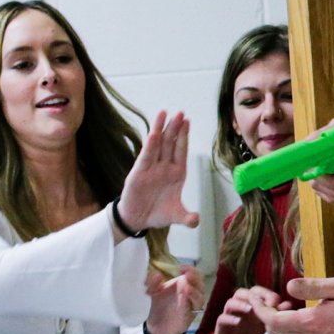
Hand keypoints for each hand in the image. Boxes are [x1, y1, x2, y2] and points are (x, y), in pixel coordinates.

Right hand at [121, 110, 199, 230]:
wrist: (137, 220)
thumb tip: (196, 221)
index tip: (187, 121)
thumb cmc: (157, 214)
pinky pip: (145, 157)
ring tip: (164, 113)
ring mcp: (151, 168)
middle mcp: (164, 167)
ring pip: (157, 145)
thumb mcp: (175, 216)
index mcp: (177, 173)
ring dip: (161, 129)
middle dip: (175, 128)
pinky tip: (153, 134)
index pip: (181, 151)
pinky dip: (150, 145)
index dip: (184, 136)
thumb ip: (187, 218)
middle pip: (171, 143)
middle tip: (180, 112)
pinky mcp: (138, 173)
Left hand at [142, 263, 205, 333]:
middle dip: (195, 278)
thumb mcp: (154, 291)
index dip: (191, 269)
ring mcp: (192, 306)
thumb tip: (157, 274)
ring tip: (185, 287)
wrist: (156, 326)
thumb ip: (153, 282)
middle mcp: (192, 295)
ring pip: (200, 297)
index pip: (195, 274)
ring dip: (194, 291)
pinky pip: (193, 309)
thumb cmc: (159, 306)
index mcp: (185, 285)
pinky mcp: (189, 317)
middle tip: (186, 275)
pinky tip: (184, 296)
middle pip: (201, 283)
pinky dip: (189, 302)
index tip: (181, 268)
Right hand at [210, 284, 289, 333]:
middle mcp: (239, 304)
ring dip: (240, 304)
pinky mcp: (221, 324)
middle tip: (264, 305)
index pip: (257, 291)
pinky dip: (229, 318)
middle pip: (242, 292)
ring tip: (250, 309)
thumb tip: (289, 304)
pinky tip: (237, 322)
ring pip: (231, 302)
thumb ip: (275, 313)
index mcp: (250, 302)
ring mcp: (229, 313)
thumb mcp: (265, 322)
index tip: (277, 304)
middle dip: (254, 296)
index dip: (267, 294)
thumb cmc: (250, 329)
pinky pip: (222, 318)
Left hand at [258, 276, 333, 333]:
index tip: (257, 299)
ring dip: (280, 331)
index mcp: (312, 322)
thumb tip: (289, 286)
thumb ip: (312, 286)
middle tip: (280, 301)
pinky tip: (302, 325)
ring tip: (291, 314)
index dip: (260, 310)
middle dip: (269, 318)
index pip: (273, 322)